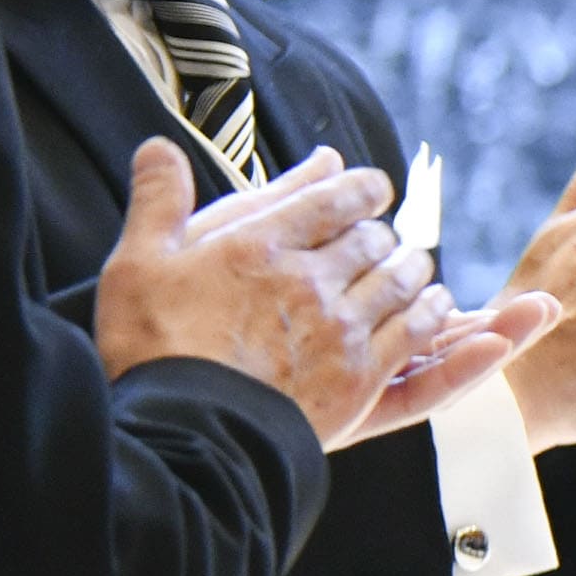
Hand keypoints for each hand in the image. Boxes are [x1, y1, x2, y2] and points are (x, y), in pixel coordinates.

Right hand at [88, 139, 552, 449]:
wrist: (182, 430)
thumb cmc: (150, 347)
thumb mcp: (136, 263)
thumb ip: (159, 200)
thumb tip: (160, 144)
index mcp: (260, 245)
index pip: (331, 197)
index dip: (360, 187)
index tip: (372, 188)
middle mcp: (311, 280)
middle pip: (372, 240)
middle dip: (381, 233)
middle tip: (384, 237)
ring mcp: (342, 329)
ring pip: (402, 281)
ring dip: (412, 270)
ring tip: (414, 267)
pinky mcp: (363, 377)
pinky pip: (417, 332)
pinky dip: (432, 314)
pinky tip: (438, 308)